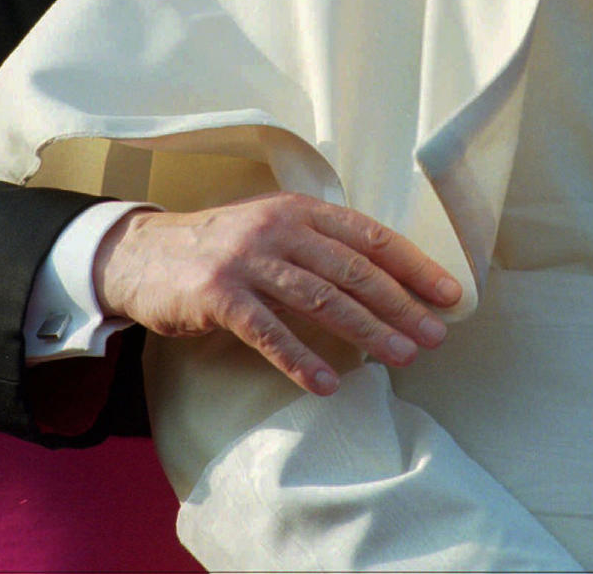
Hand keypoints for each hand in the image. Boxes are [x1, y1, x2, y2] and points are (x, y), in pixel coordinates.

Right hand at [93, 193, 462, 395]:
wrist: (144, 254)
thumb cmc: (221, 247)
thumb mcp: (273, 230)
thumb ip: (320, 246)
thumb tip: (386, 283)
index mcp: (300, 208)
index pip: (370, 236)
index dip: (413, 265)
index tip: (449, 294)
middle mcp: (279, 227)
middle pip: (353, 269)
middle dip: (400, 304)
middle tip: (434, 335)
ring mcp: (248, 259)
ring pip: (321, 299)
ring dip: (366, 331)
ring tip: (400, 358)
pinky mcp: (219, 294)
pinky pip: (269, 331)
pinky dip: (300, 359)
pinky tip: (326, 383)